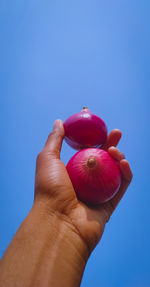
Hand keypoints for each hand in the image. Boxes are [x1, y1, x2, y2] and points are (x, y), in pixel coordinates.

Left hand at [34, 119, 132, 255]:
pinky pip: (122, 185)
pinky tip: (123, 162)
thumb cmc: (49, 189)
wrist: (58, 221)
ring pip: (114, 170)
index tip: (98, 124)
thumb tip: (59, 122)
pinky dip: (125, 173)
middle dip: (111, 143)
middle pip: (103, 158)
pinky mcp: (110, 203)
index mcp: (72, 171)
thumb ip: (55, 139)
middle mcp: (86, 181)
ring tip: (114, 149)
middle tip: (115, 132)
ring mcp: (98, 192)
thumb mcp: (47, 158)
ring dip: (118, 156)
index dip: (94, 137)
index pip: (86, 149)